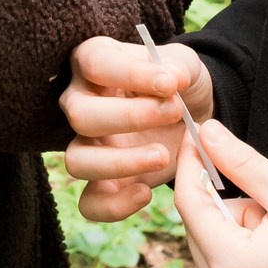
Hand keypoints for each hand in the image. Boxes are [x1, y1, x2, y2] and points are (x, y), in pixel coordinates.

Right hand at [61, 36, 212, 221]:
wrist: (191, 117)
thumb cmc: (176, 83)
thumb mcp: (183, 65)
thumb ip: (178, 67)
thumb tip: (171, 79)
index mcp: (93, 62)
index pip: (96, 63)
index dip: (131, 74)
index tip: (170, 84)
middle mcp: (79, 102)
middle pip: (80, 115)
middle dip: (129, 117)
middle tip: (174, 112)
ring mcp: (86, 145)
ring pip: (76, 160)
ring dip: (120, 162)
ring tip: (162, 156)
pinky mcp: (100, 181)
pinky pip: (88, 203)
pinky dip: (114, 206)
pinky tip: (145, 193)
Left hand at [172, 118, 267, 267]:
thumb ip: (244, 163)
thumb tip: (207, 133)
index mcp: (230, 266)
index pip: (188, 203)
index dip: (191, 162)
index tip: (197, 132)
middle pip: (201, 228)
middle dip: (230, 205)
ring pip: (215, 250)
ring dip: (240, 231)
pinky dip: (246, 256)